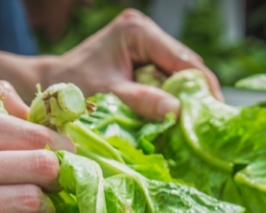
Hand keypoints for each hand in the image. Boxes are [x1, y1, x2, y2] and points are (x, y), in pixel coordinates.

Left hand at [42, 9, 222, 119]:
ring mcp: (145, 44)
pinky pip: (165, 81)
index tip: (216, 116)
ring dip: (185, 101)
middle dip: (197, 96)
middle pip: (186, 67)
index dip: (204, 88)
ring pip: (178, 76)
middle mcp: (146, 32)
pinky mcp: (142, 59)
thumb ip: (141, 101)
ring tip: (197, 128)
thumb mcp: (108, 95)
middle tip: (210, 127)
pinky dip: (170, 101)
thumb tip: (178, 111)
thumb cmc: (71, 88)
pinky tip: (177, 121)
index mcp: (138, 31)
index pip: (184, 61)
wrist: (49, 85)